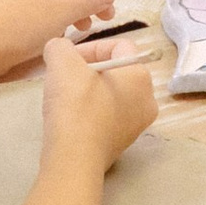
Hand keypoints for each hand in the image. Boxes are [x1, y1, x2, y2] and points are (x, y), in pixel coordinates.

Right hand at [37, 27, 157, 170]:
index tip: (67, 59)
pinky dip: (90, 113)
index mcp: (141, 76)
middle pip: (116, 72)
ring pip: (111, 95)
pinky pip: (107, 117)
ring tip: (65, 98)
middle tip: (64, 77)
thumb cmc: (75, 105)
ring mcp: (137, 125)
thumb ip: (60, 46)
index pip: (119, 46)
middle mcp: (147, 100)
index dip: (90, 47)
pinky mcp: (122, 144)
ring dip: (88, 91)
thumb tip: (58, 50)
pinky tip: (71, 119)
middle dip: (88, 70)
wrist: (73, 158)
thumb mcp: (62, 62)